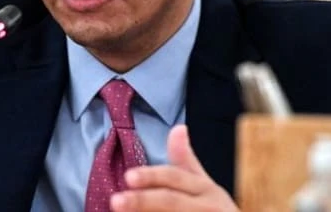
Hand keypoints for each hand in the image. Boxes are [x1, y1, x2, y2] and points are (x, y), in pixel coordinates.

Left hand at [110, 125, 239, 211]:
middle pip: (171, 201)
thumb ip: (187, 161)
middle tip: (115, 201)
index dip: (151, 176)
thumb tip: (178, 127)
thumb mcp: (204, 185)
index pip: (176, 178)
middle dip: (142, 201)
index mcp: (206, 189)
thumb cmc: (215, 211)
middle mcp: (208, 207)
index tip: (128, 177)